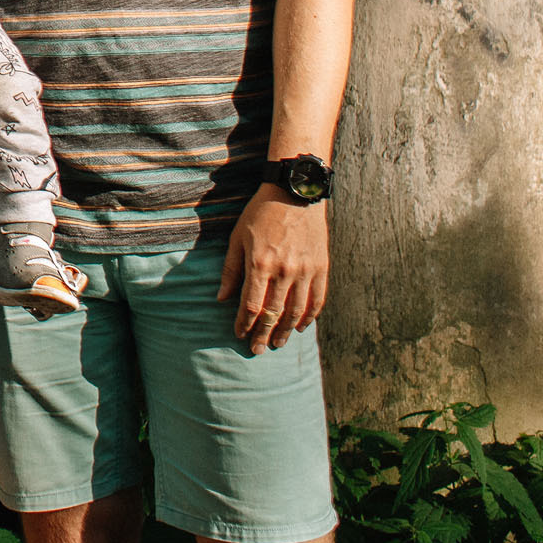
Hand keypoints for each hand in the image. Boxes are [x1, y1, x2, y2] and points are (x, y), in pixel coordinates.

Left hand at [217, 184, 329, 353]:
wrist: (295, 192)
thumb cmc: (260, 213)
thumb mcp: (237, 237)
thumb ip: (230, 270)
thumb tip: (221, 299)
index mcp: (260, 263)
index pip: (251, 305)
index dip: (244, 324)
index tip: (239, 335)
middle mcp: (284, 270)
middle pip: (273, 313)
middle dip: (263, 334)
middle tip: (258, 350)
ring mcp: (305, 270)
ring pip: (296, 311)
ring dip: (286, 331)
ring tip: (277, 343)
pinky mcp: (321, 267)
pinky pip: (317, 299)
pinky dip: (309, 316)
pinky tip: (301, 326)